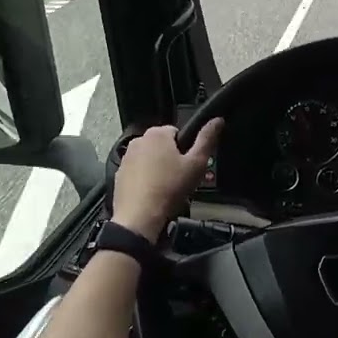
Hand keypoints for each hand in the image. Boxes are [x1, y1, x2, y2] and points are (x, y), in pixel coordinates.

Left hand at [111, 119, 222, 241]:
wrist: (140, 217)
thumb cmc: (170, 189)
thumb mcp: (197, 164)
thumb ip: (207, 140)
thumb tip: (217, 120)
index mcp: (157, 134)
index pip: (178, 132)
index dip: (187, 149)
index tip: (189, 165)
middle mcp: (138, 141)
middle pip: (163, 146)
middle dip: (172, 159)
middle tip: (182, 178)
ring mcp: (127, 158)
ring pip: (150, 159)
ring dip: (159, 169)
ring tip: (168, 188)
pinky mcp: (120, 174)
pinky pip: (138, 172)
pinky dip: (146, 180)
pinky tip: (154, 194)